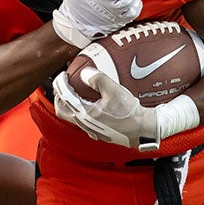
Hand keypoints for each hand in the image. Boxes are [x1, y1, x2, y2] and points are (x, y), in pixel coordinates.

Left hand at [52, 66, 198, 150]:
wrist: (143, 131)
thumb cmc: (130, 113)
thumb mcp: (115, 91)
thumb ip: (98, 79)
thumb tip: (85, 73)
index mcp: (85, 114)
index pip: (65, 98)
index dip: (60, 85)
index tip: (62, 76)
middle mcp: (85, 124)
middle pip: (63, 110)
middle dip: (60, 97)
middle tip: (64, 85)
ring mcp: (91, 130)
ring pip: (72, 117)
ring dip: (70, 104)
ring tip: (76, 92)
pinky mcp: (99, 132)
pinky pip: (83, 120)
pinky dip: (81, 110)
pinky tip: (91, 103)